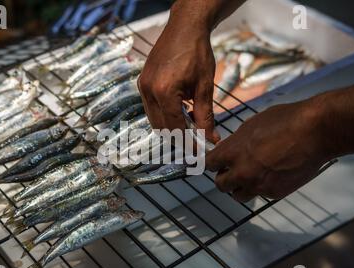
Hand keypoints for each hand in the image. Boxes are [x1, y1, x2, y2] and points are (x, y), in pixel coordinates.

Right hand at [138, 20, 220, 142]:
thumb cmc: (197, 53)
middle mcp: (149, 91)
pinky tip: (181, 111)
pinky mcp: (142, 83)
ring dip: (171, 127)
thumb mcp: (205, 86)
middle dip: (179, 139)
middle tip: (196, 143)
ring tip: (191, 125)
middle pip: (162, 128)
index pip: (175, 128)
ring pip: (155, 120)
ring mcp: (143, 87)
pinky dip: (165, 115)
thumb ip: (206, 116)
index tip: (198, 153)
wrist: (184, 27)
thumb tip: (210, 139)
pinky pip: (152, 108)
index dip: (187, 143)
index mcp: (164, 92)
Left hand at [206, 101, 329, 201]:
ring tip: (251, 176)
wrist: (316, 132)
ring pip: (238, 196)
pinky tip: (272, 175)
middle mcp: (241, 172)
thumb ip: (236, 142)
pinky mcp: (274, 193)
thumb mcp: (252, 125)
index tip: (215, 164)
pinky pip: (261, 195)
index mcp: (232, 152)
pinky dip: (262, 188)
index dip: (212, 164)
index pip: (208, 165)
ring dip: (240, 188)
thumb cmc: (286, 121)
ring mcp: (257, 185)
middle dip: (225, 178)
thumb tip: (229, 149)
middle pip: (220, 185)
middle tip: (232, 171)